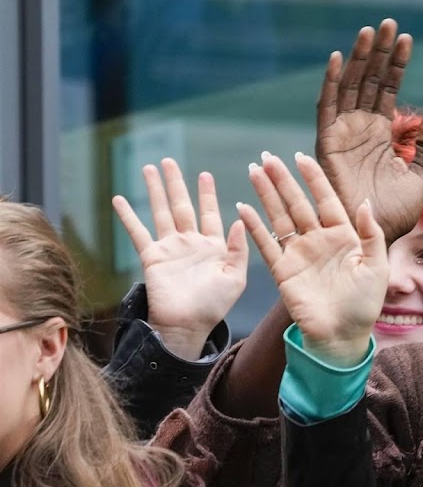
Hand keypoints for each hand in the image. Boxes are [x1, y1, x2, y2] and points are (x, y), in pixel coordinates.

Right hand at [113, 158, 248, 360]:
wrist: (187, 326)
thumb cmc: (214, 306)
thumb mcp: (235, 278)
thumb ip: (239, 249)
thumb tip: (240, 220)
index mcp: (214, 246)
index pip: (210, 213)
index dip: (207, 194)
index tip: (205, 174)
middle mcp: (191, 243)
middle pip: (182, 206)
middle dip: (176, 183)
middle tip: (168, 160)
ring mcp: (170, 249)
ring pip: (161, 212)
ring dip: (155, 191)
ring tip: (148, 168)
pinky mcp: (152, 257)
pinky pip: (138, 232)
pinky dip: (128, 216)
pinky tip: (119, 199)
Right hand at [239, 152, 387, 366]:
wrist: (342, 337)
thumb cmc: (364, 305)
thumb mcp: (377, 267)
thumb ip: (372, 234)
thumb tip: (365, 202)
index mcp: (343, 237)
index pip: (326, 200)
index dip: (314, 179)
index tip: (301, 157)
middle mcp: (319, 241)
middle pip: (298, 203)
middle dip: (283, 180)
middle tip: (266, 157)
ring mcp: (299, 255)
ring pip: (280, 217)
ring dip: (266, 195)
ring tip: (253, 171)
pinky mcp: (283, 271)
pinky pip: (266, 245)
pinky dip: (254, 227)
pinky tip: (243, 207)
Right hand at [315, 19, 422, 244]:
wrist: (373, 237)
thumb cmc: (394, 214)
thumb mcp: (419, 176)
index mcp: (380, 134)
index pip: (387, 90)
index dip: (396, 65)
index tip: (407, 39)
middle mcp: (359, 129)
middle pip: (368, 81)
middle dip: (378, 53)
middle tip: (388, 23)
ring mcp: (342, 135)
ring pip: (348, 88)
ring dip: (357, 59)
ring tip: (369, 32)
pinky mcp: (327, 145)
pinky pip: (326, 109)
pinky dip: (330, 84)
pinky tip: (337, 60)